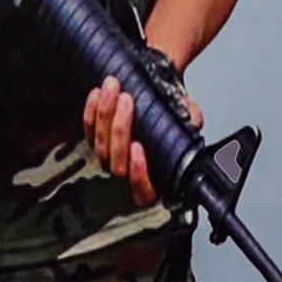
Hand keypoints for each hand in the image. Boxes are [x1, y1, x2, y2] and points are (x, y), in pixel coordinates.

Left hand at [85, 72, 196, 208]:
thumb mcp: (186, 113)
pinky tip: (98, 94)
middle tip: (127, 100)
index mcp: (154, 177)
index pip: (144, 192)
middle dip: (120, 128)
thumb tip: (193, 120)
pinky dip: (92, 110)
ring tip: (113, 89)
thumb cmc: (170, 113)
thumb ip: (191, 117)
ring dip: (105, 114)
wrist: (155, 96)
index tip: (138, 147)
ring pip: (100, 144)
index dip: (138, 173)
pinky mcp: (95, 138)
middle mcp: (128, 170)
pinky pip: (88, 129)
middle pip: (116, 161)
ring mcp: (110, 155)